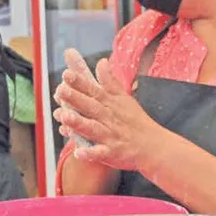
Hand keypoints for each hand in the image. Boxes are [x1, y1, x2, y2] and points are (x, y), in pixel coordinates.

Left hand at [53, 48, 156, 171]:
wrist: (155, 146)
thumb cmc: (136, 121)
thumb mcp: (124, 98)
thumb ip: (110, 81)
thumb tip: (102, 61)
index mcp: (110, 104)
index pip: (93, 90)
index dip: (80, 82)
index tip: (66, 74)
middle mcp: (109, 118)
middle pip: (91, 106)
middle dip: (75, 98)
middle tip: (60, 90)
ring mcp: (111, 136)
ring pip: (93, 129)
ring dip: (78, 123)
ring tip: (63, 117)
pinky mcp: (113, 152)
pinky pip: (100, 153)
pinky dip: (90, 154)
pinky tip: (78, 153)